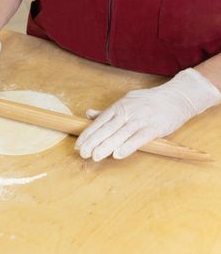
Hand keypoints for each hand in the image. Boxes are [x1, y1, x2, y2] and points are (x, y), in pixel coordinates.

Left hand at [75, 68, 220, 161]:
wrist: (175, 97)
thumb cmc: (148, 101)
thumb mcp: (125, 101)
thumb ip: (107, 111)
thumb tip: (88, 113)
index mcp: (118, 107)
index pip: (99, 122)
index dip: (88, 134)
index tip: (78, 145)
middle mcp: (127, 112)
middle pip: (106, 129)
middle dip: (93, 142)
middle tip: (82, 154)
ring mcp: (140, 120)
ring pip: (120, 134)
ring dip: (106, 146)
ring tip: (95, 157)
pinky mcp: (153, 128)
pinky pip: (138, 138)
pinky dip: (128, 146)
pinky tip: (118, 155)